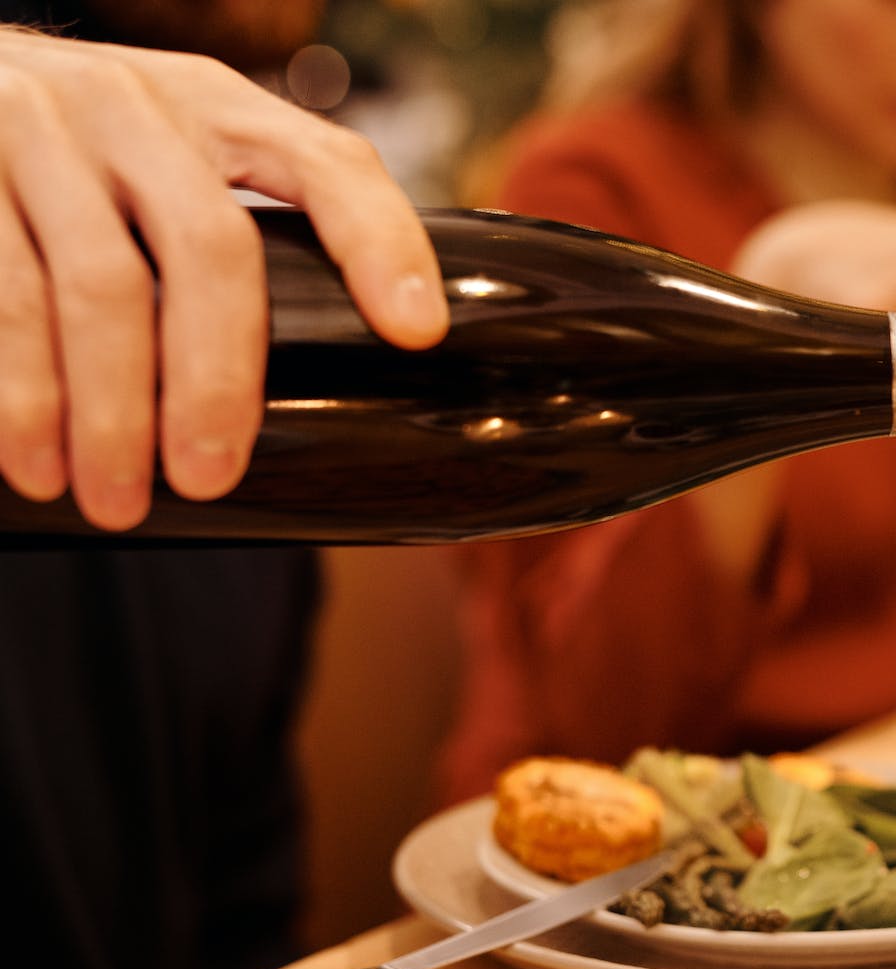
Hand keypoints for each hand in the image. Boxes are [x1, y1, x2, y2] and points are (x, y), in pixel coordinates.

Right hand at [0, 29, 448, 530]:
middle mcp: (138, 106)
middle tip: (208, 477)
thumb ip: (242, 234)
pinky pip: (1, 292)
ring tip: (115, 499)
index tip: (419, 332)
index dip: (382, 244)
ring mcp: (44, 130)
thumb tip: (349, 367)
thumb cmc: (87, 159)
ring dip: (111, 412)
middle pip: (212, 249)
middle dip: (216, 380)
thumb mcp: (175, 160)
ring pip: (101, 285)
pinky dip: (23, 391)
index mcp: (220, 109)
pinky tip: (35, 456)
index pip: (329, 165)